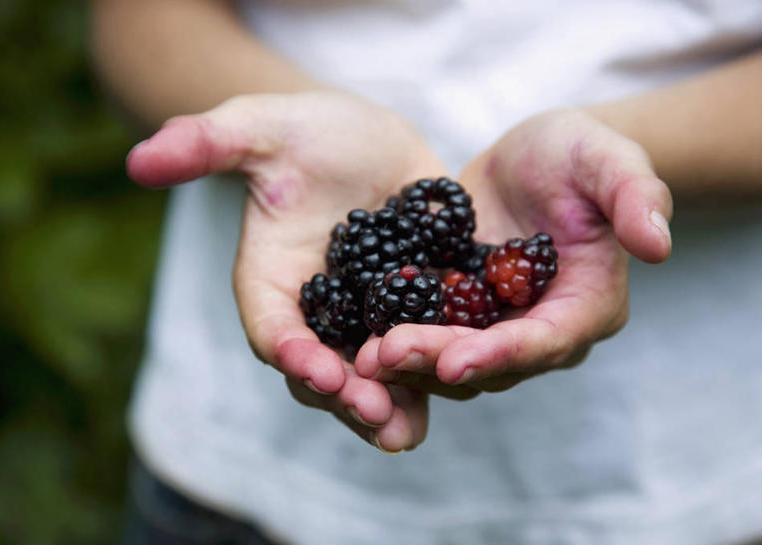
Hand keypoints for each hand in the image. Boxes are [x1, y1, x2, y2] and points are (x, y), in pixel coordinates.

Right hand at [127, 91, 445, 450]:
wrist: (362, 137)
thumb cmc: (301, 130)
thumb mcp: (256, 127)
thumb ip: (203, 143)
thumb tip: (138, 160)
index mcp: (271, 282)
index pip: (273, 328)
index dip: (292, 351)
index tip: (317, 371)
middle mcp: (314, 311)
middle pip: (322, 368)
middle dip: (347, 396)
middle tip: (377, 417)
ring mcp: (364, 315)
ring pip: (371, 373)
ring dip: (391, 403)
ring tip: (408, 431)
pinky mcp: (411, 306)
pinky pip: (420, 346)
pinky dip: (433, 372)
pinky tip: (458, 389)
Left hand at [356, 109, 672, 392]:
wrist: (529, 157)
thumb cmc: (575, 153)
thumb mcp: (605, 158)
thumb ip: (634, 195)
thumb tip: (658, 246)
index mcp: (587, 304)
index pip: (547, 342)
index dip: (502, 355)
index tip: (455, 361)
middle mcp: (541, 328)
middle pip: (491, 362)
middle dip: (437, 361)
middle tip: (383, 357)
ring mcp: (495, 326)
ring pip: (452, 360)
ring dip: (409, 363)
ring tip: (362, 355)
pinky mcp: (456, 314)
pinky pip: (426, 336)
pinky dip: (394, 339)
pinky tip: (354, 336)